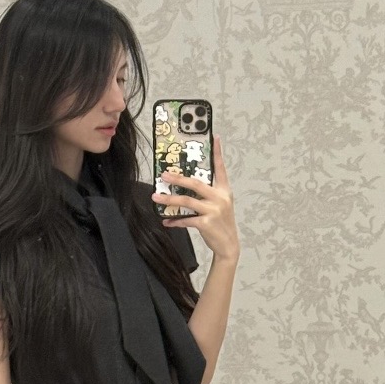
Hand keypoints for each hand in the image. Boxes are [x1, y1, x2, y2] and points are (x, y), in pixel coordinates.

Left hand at [153, 135, 237, 262]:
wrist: (229, 245)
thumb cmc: (221, 223)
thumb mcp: (220, 205)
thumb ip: (207, 194)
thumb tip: (184, 186)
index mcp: (224, 190)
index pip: (221, 168)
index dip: (217, 153)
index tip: (215, 138)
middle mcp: (220, 198)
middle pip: (196, 184)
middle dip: (178, 178)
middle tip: (164, 174)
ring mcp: (214, 210)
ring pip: (187, 201)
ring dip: (169, 199)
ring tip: (156, 196)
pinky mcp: (207, 223)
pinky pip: (186, 219)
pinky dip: (174, 221)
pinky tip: (166, 221)